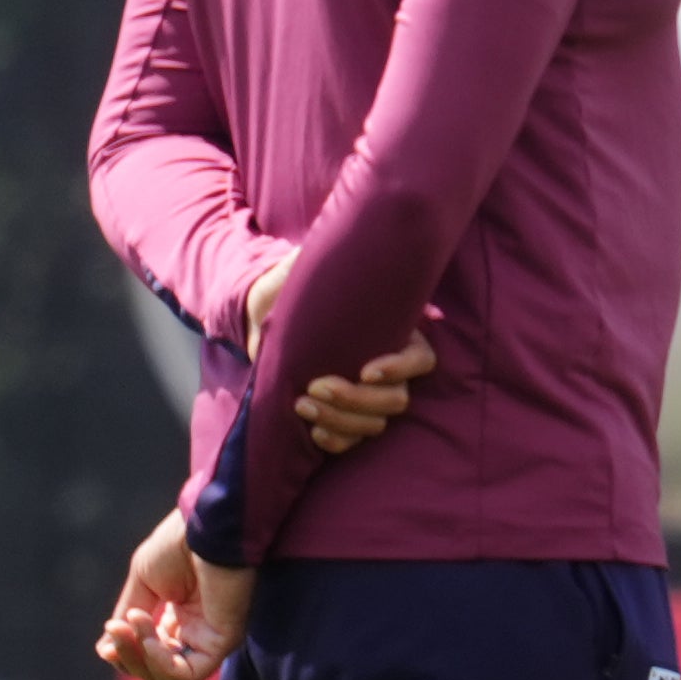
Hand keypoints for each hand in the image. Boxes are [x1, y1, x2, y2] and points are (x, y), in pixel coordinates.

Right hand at [94, 509, 254, 679]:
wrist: (203, 527)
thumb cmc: (177, 546)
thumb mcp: (142, 584)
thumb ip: (128, 619)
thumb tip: (106, 651)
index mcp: (178, 620)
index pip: (148, 657)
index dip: (125, 652)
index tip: (109, 631)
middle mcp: (197, 634)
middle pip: (156, 673)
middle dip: (128, 655)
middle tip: (117, 628)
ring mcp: (211, 639)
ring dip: (141, 658)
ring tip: (135, 623)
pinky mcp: (224, 641)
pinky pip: (189, 674)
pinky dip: (162, 663)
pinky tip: (150, 639)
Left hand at [247, 248, 432, 452]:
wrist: (259, 313)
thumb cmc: (292, 285)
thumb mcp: (313, 264)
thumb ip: (339, 253)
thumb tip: (366, 237)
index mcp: (395, 334)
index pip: (421, 361)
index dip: (400, 369)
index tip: (365, 369)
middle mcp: (386, 369)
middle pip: (396, 399)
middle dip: (356, 399)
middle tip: (315, 385)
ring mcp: (365, 395)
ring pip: (375, 424)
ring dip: (341, 421)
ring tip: (301, 404)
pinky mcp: (340, 415)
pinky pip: (352, 442)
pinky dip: (335, 441)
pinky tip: (312, 431)